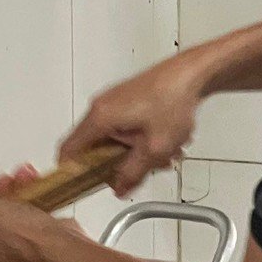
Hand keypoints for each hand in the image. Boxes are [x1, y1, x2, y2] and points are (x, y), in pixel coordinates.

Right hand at [59, 57, 205, 196]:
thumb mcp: (155, 148)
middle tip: (137, 172)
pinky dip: (138, 140)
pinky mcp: (125, 100)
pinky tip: (161, 142)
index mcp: (100, 117)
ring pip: (112, 139)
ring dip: (132, 152)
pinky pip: (123, 128)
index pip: (69, 150)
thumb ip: (133, 173)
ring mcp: (112, 102)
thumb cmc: (173, 101)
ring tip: (161, 155)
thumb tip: (119, 188)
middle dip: (115, 164)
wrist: (192, 73)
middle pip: (93, 148)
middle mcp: (101, 107)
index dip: (71, 172)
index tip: (82, 185)